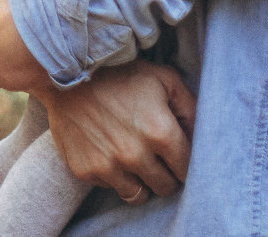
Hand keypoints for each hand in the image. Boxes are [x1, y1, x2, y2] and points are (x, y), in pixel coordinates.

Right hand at [41, 60, 196, 203]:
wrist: (66, 72)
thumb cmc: (119, 72)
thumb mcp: (163, 78)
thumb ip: (190, 108)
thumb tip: (201, 136)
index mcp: (160, 132)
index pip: (187, 169)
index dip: (184, 162)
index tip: (177, 154)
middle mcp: (135, 154)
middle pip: (165, 187)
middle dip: (165, 173)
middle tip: (156, 156)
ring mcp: (108, 165)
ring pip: (139, 195)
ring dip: (140, 180)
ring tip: (134, 158)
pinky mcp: (86, 171)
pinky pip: (110, 187)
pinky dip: (114, 176)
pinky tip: (109, 151)